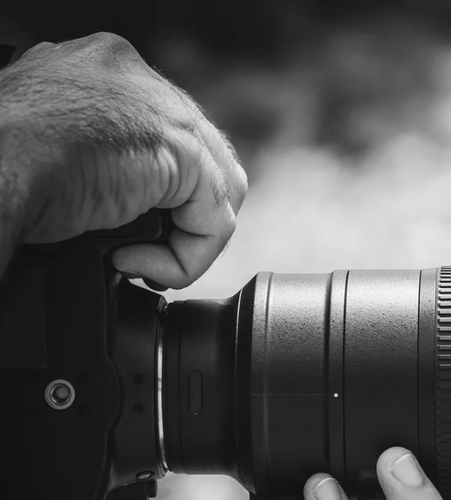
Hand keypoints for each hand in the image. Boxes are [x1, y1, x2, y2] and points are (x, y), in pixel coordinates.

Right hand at [0, 32, 245, 284]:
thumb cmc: (2, 168)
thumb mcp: (52, 153)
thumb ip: (98, 157)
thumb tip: (117, 194)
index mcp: (103, 72)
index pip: (167, 137)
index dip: (159, 194)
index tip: (124, 230)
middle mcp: (138, 79)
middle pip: (201, 161)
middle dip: (182, 216)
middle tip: (139, 252)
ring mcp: (163, 108)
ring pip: (217, 190)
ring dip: (184, 240)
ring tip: (134, 260)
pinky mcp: (180, 149)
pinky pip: (214, 218)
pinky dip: (186, 256)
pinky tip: (133, 263)